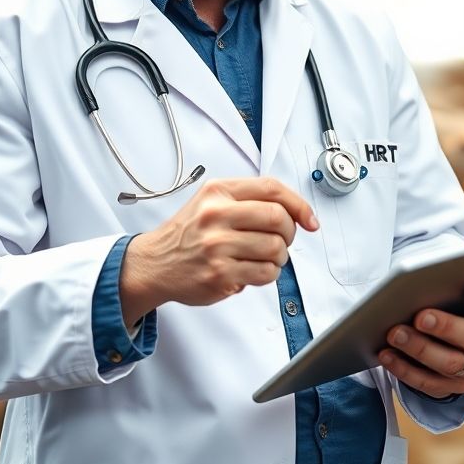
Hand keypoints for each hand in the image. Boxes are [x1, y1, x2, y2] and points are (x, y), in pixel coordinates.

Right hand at [120, 178, 317, 316]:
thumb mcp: (212, 201)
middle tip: (282, 240)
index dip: (299, 204)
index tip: (309, 220)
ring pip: (275, 248)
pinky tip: (253, 270)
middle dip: (289, 233)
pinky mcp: (219, 273)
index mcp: (218, 192)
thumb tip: (297, 212)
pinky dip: (268, 274)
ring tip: (264, 257)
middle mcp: (216, 215)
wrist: (154, 263)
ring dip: (279, 257)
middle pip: (278, 218)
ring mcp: (217, 246)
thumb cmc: (189, 233)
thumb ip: (249, 200)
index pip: (272, 189)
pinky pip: (265, 273)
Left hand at [378, 284, 463, 398]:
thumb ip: (456, 287)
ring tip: (395, 333)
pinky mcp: (457, 389)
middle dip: (445, 327)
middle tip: (420, 317)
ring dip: (419, 349)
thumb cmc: (462, 306)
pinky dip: (404, 369)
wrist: (463, 340)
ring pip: (450, 364)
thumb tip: (425, 282)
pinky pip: (429, 384)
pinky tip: (386, 355)